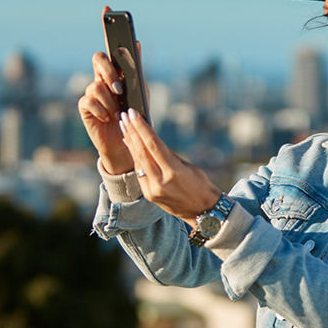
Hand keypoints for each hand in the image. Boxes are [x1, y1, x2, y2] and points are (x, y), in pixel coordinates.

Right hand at [77, 7, 133, 173]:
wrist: (127, 143)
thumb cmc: (133, 115)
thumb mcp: (140, 91)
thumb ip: (137, 68)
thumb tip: (138, 43)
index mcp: (116, 71)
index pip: (109, 45)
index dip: (107, 26)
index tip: (108, 8)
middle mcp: (101, 78)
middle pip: (98, 59)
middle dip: (108, 72)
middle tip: (119, 88)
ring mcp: (91, 91)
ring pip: (96, 84)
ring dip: (110, 100)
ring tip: (117, 112)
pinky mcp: (85, 106)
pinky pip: (89, 100)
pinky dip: (102, 110)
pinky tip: (107, 118)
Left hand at [119, 108, 221, 225]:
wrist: (202, 212)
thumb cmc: (201, 186)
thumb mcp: (188, 167)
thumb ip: (169, 155)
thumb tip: (153, 139)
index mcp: (174, 172)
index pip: (153, 145)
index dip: (142, 128)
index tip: (133, 114)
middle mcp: (160, 182)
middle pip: (142, 152)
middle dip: (132, 132)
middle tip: (124, 116)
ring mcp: (153, 190)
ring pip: (138, 162)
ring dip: (130, 143)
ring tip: (124, 127)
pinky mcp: (149, 195)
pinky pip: (139, 172)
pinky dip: (135, 157)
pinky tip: (131, 145)